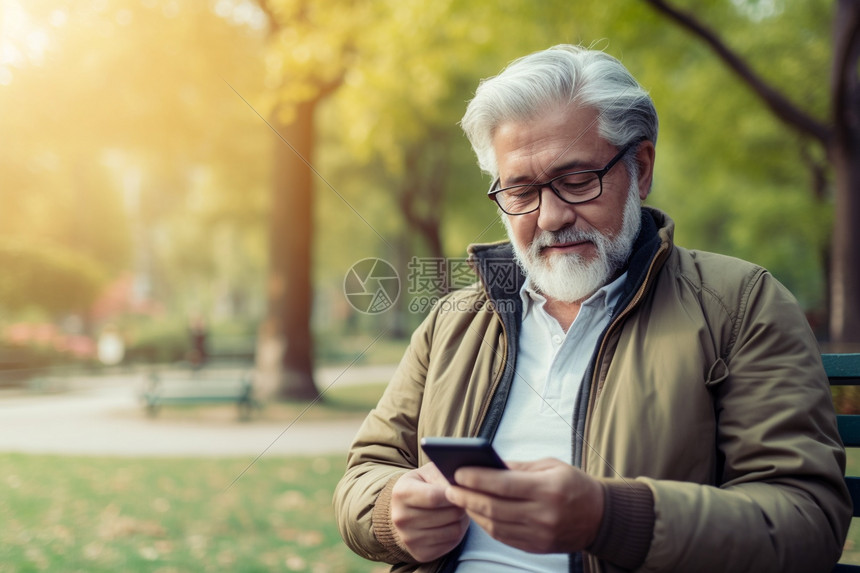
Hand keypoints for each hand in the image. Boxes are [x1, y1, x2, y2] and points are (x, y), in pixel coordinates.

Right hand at [390, 463, 469, 561]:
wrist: (405, 510)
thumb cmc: (422, 485)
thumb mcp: (428, 473)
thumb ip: (443, 475)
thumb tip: (461, 487)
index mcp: (401, 493)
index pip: (435, 497)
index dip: (453, 493)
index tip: (459, 489)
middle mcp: (401, 518)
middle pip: (449, 514)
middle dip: (461, 505)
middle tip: (460, 500)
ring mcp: (409, 539)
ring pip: (454, 530)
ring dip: (462, 520)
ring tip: (456, 510)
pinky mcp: (420, 554)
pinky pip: (452, 543)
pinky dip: (458, 533)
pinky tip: (450, 523)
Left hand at [444, 457, 603, 553]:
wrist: (601, 518)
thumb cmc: (574, 484)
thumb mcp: (551, 466)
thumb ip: (519, 468)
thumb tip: (486, 465)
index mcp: (548, 489)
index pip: (504, 485)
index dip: (478, 479)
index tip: (459, 472)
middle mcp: (544, 515)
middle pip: (495, 507)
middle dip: (468, 496)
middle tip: (449, 487)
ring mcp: (540, 535)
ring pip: (496, 525)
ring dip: (473, 512)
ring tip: (458, 499)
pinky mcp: (537, 547)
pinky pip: (503, 537)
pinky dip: (486, 525)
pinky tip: (476, 513)